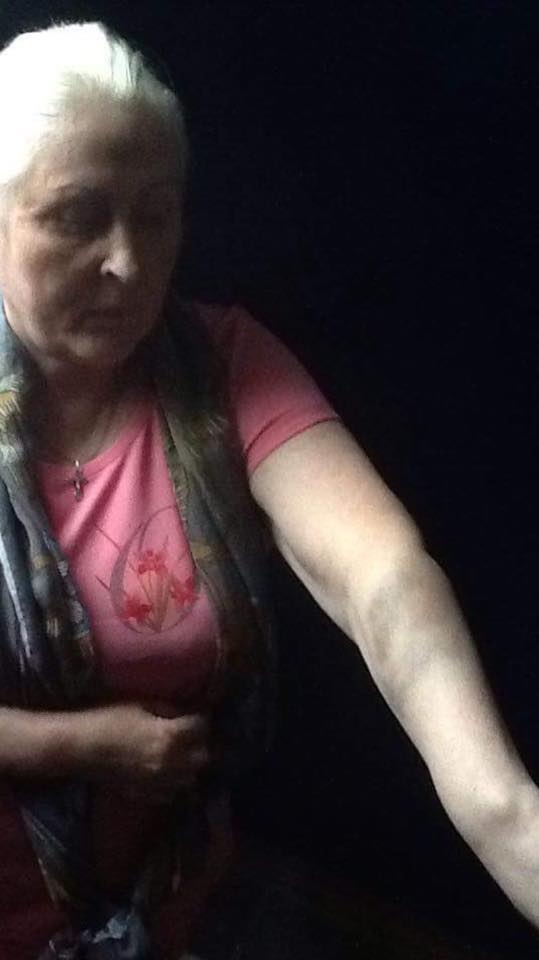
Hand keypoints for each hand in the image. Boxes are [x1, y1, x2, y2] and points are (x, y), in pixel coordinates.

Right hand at [84, 701, 209, 793]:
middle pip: (203, 756)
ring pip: (190, 777)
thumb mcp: (141, 704)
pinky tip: (165, 770)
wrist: (80, 748)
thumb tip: (184, 713)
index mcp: (170, 736)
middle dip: (201, 744)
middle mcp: (170, 762)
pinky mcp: (146, 793)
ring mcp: (159, 781)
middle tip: (192, 734)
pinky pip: (172, 792)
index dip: (201, 718)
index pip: (202, 727)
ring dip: (190, 764)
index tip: (197, 713)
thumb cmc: (108, 719)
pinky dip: (173, 781)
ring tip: (181, 753)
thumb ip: (168, 709)